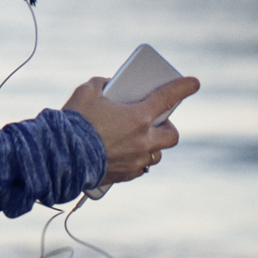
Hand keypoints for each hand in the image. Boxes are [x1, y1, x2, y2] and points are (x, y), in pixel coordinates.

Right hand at [63, 76, 199, 184]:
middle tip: (157, 121)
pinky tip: (124, 155)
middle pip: (171, 135)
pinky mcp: (125, 175)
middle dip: (168, 127)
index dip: (182, 88)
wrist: (63, 155)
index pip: (168, 97)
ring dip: (152, 146)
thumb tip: (107, 86)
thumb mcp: (87, 92)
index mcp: (138, 116)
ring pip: (156, 155)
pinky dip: (137, 161)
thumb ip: (102, 85)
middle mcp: (144, 140)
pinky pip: (140, 168)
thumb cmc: (75, 121)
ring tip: (139, 140)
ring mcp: (136, 160)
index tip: (194, 83)